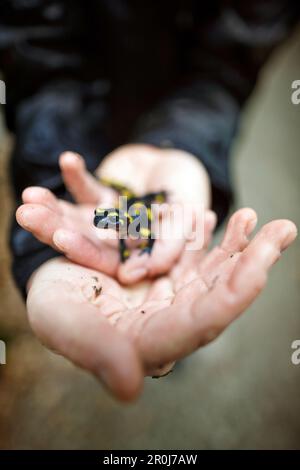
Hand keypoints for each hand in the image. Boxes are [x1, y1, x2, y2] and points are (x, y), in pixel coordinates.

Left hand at [16, 144, 210, 283]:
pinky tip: (67, 160)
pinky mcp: (100, 198)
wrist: (184, 165)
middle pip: (80, 238)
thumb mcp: (187, 223)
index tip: (60, 238)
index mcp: (132, 256)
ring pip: (74, 217)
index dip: (83, 250)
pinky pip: (85, 187)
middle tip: (26, 215)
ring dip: (52, 206)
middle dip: (53, 226)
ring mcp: (104, 220)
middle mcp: (113, 243)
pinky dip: (76, 175)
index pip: (104, 260)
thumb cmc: (190, 196)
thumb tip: (129, 276)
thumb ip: (167, 249)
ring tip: (29, 195)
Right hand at [25, 208, 296, 401]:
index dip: (234, 296)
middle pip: (220, 293)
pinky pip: (193, 253)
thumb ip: (96, 351)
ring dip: (236, 243)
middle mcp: (170, 318)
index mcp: (152, 339)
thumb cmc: (53, 305)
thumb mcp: (62, 321)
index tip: (261, 269)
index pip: (204, 322)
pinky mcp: (164, 271)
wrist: (50, 279)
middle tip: (282, 230)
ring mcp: (170, 293)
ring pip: (213, 270)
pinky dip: (206, 233)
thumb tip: (131, 387)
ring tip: (253, 216)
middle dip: (252, 261)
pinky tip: (215, 215)